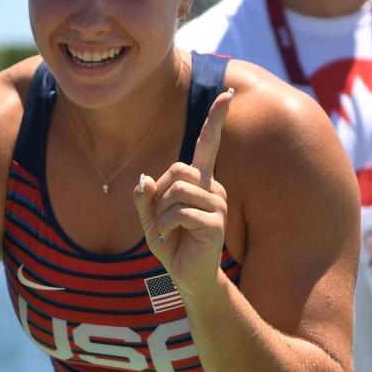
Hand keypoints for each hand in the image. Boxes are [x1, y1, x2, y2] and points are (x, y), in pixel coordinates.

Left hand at [132, 88, 233, 293]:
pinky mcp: (216, 222)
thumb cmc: (172, 244)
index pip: (207, 144)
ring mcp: (218, 204)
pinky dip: (164, 226)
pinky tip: (172, 239)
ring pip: (176, 190)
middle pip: (177, 169)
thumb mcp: (150, 218)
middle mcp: (213, 187)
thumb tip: (145, 178)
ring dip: (161, 214)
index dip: (215, 120)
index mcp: (201, 181)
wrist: (188, 277)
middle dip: (160, 195)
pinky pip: (179, 212)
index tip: (227, 94)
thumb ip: (145, 198)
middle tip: (162, 220)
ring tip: (168, 231)